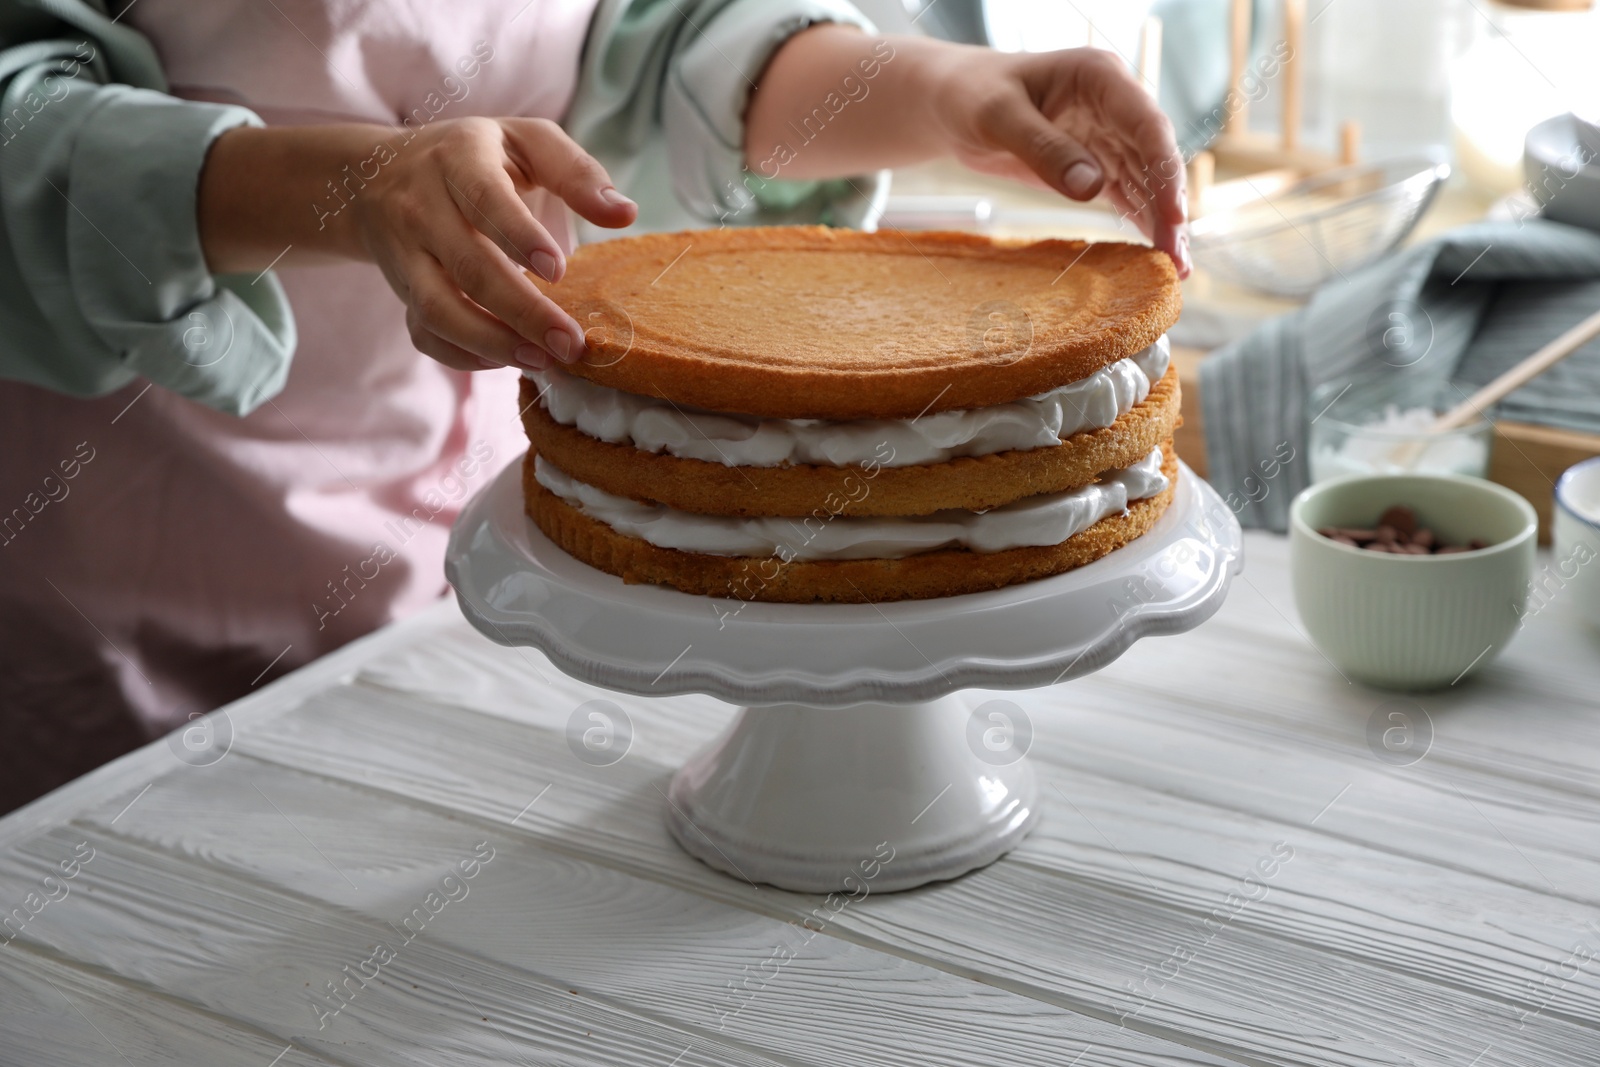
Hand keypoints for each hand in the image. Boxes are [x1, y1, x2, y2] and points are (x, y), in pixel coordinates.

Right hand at [199, 117, 637, 372]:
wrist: (382, 173)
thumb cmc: (479, 157)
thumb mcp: (526, 142)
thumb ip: (577, 172)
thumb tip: (624, 213)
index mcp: (459, 158)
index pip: (485, 199)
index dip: (520, 237)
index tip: (559, 271)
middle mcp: (421, 206)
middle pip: (468, 267)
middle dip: (522, 312)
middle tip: (571, 343)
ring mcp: (404, 254)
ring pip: (437, 309)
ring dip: (491, 344)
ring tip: (543, 362)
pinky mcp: (401, 292)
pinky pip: (424, 333)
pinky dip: (464, 356)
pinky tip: (508, 361)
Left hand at [928, 46, 1189, 275]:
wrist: (955, 104)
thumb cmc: (972, 95)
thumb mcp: (998, 117)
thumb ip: (1043, 149)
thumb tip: (1091, 188)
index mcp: (1100, 77)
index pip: (1146, 125)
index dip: (1164, 170)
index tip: (1172, 215)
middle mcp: (1114, 106)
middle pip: (1155, 159)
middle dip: (1170, 208)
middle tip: (1177, 259)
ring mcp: (1107, 137)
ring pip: (1146, 182)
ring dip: (1162, 224)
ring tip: (1176, 270)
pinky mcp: (1094, 165)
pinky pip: (1125, 195)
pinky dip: (1140, 223)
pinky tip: (1154, 256)